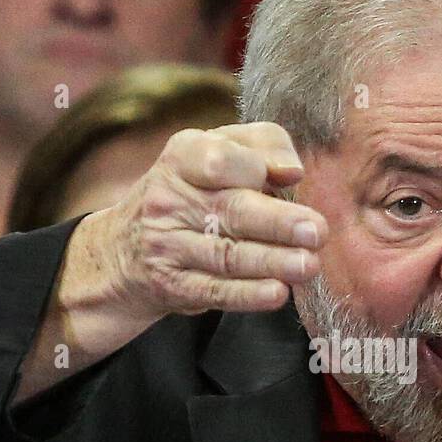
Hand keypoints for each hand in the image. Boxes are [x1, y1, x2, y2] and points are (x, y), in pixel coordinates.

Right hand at [85, 121, 326, 321]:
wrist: (124, 251)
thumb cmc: (191, 192)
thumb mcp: (216, 151)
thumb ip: (261, 147)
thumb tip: (292, 171)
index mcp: (183, 157)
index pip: (219, 158)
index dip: (255, 167)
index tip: (289, 178)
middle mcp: (170, 200)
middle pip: (231, 209)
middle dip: (278, 222)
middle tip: (316, 231)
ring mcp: (167, 246)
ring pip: (226, 254)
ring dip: (271, 261)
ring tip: (308, 265)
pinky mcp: (173, 286)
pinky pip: (214, 291)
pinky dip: (247, 294)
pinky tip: (277, 293)